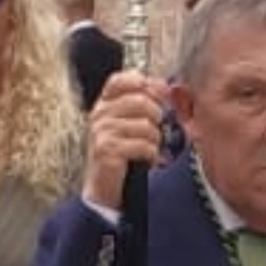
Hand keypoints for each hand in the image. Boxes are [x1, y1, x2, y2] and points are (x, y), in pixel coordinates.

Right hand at [82, 72, 165, 209]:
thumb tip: (166, 86)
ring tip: (148, 149)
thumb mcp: (128, 124)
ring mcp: (102, 131)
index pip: (121, 80)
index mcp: (104, 103)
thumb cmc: (121, 153)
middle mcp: (100, 114)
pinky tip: (146, 160)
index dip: (144, 84)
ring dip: (155, 140)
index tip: (159, 96)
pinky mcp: (107, 149)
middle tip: (154, 131)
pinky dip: (151, 155)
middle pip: (141, 101)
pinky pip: (143, 145)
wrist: (104, 186)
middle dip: (156, 117)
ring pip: (145, 125)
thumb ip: (142, 103)